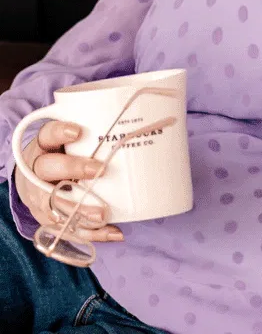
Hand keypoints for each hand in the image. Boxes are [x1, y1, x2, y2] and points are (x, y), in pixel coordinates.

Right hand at [14, 121, 123, 241]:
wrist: (31, 180)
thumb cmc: (60, 154)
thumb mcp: (66, 140)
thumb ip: (92, 131)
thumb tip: (139, 120)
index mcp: (43, 147)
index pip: (48, 135)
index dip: (60, 132)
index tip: (78, 131)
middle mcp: (36, 172)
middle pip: (48, 169)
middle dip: (73, 169)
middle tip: (98, 169)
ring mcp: (39, 197)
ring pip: (54, 203)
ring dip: (80, 209)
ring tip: (103, 214)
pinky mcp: (47, 219)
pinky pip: (67, 229)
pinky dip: (91, 233)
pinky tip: (114, 232)